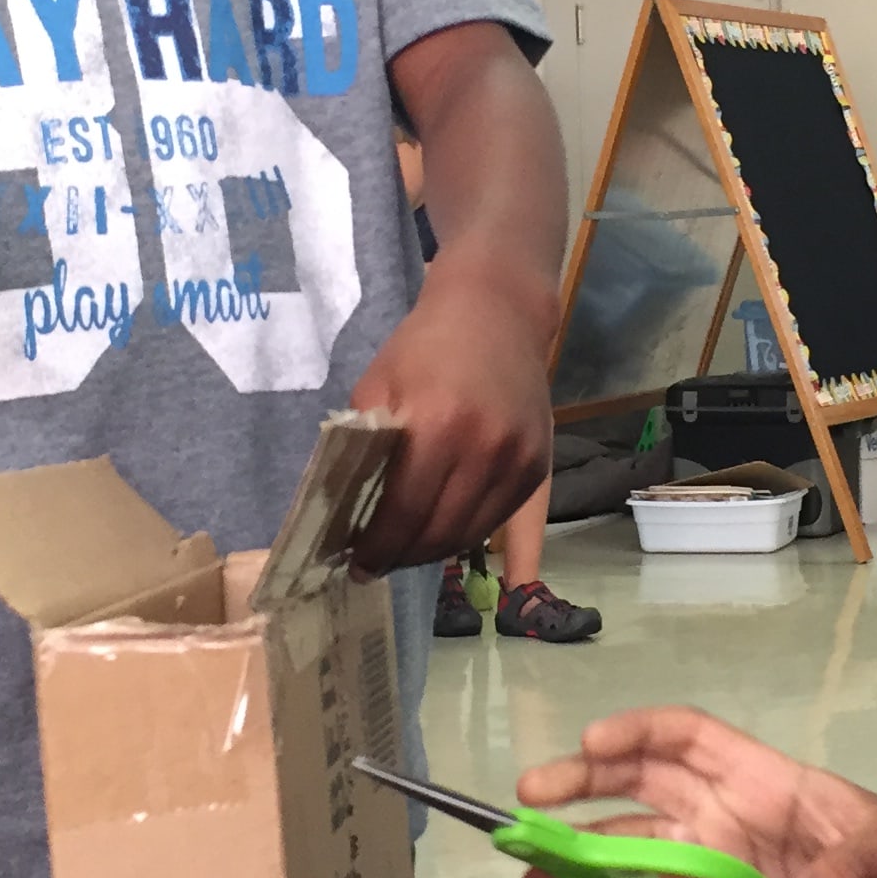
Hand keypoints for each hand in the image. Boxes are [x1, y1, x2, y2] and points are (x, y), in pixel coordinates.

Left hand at [346, 251, 551, 571]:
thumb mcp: (378, 385)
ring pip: (469, 535)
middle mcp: (486, 449)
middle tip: (376, 562)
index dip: (377, 546)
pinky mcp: (538, 467)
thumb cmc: (425, 346)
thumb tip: (339, 509)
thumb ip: (360, 445)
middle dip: (401, 555)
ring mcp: (518, 461)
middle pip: (438, 532)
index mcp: (438, 424)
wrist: (497, 314)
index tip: (357, 563)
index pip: (403, 511)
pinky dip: (466, 537)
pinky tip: (440, 538)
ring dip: (432, 552)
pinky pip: (497, 521)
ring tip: (405, 551)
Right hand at [518, 709, 876, 877]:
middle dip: (584, 780)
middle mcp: (723, 812)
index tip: (593, 742)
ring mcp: (714, 861)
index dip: (638, 732)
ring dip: (587, 846)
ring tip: (537, 863)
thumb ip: (846, 871)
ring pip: (634, 843)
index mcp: (758, 777)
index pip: (686, 736)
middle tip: (533, 796)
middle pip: (640, 781)